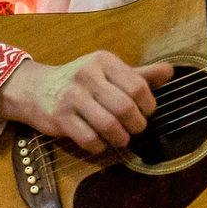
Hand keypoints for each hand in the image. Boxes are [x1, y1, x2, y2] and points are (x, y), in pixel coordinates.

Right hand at [0, 51, 176, 154]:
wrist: (36, 89)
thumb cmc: (80, 82)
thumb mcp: (108, 72)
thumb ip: (139, 75)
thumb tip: (170, 72)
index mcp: (103, 61)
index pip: (137, 86)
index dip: (148, 105)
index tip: (145, 112)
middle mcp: (86, 75)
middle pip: (125, 108)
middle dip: (136, 125)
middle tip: (135, 128)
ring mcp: (71, 97)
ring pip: (109, 125)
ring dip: (121, 138)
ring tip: (121, 138)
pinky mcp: (59, 118)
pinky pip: (89, 139)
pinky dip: (100, 146)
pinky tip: (100, 142)